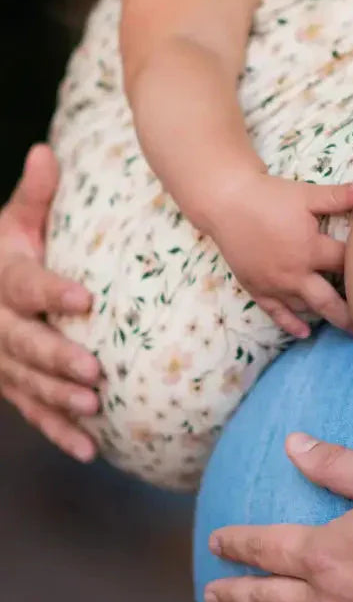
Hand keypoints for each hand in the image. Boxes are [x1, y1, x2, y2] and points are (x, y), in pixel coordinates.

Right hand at [0, 145, 100, 461]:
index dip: (50, 290)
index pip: (24, 284)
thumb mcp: (13, 225)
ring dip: (59, 399)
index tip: (83, 297)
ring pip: (27, 383)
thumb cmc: (7, 252)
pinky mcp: (14, 386)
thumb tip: (48, 150)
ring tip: (94, 410)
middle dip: (57, 357)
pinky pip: (33, 413)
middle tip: (95, 371)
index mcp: (2, 278)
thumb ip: (34, 198)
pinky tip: (91, 451)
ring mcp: (3, 361)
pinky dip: (59, 433)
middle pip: (24, 343)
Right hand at [207, 168, 352, 337]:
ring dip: (325, 318)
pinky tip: (305, 333)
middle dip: (351, 316)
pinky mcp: (258, 289)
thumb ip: (338, 196)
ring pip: (306, 309)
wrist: (226, 203)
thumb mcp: (306, 195)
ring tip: (347, 327)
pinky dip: (292, 324)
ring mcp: (275, 285)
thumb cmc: (269, 197)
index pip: (345, 264)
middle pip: (330, 302)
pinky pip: (277, 313)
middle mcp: (295, 274)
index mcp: (310, 250)